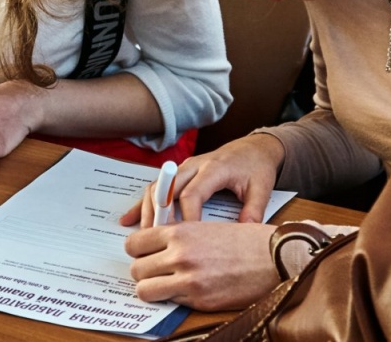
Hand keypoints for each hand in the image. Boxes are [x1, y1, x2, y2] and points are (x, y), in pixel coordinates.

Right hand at [120, 133, 284, 227]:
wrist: (254, 148)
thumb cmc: (256, 168)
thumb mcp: (262, 188)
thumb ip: (254, 210)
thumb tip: (243, 234)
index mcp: (214, 168)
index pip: (191, 194)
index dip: (185, 217)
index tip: (184, 239)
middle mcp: (194, 165)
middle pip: (167, 190)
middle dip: (159, 217)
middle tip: (155, 243)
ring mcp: (184, 168)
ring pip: (157, 188)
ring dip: (148, 212)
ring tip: (144, 237)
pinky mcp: (179, 173)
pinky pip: (156, 188)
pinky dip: (142, 205)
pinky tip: (128, 220)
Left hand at [126, 222, 279, 310]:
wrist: (274, 257)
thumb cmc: (244, 240)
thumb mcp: (205, 226)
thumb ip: (178, 236)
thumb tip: (155, 246)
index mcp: (180, 232)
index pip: (135, 242)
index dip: (137, 250)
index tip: (144, 253)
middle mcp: (180, 255)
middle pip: (136, 268)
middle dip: (143, 271)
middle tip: (156, 270)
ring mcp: (189, 280)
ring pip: (145, 290)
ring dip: (152, 289)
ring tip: (165, 284)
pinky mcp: (200, 300)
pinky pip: (170, 302)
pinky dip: (174, 299)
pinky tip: (187, 291)